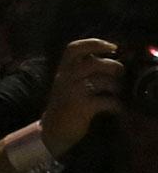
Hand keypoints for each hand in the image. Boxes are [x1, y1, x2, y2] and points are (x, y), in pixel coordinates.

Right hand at [40, 38, 122, 154]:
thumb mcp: (67, 82)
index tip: (112, 47)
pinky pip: (106, 101)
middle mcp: (65, 77)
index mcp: (62, 69)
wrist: (54, 129)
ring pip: (103, 82)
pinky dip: (116, 105)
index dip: (94, 43)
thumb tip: (109, 60)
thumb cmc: (66, 103)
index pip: (74, 48)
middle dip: (113, 67)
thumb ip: (81, 69)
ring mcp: (72, 91)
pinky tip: (116, 108)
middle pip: (94, 63)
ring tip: (118, 93)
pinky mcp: (81, 107)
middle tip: (119, 75)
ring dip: (117, 88)